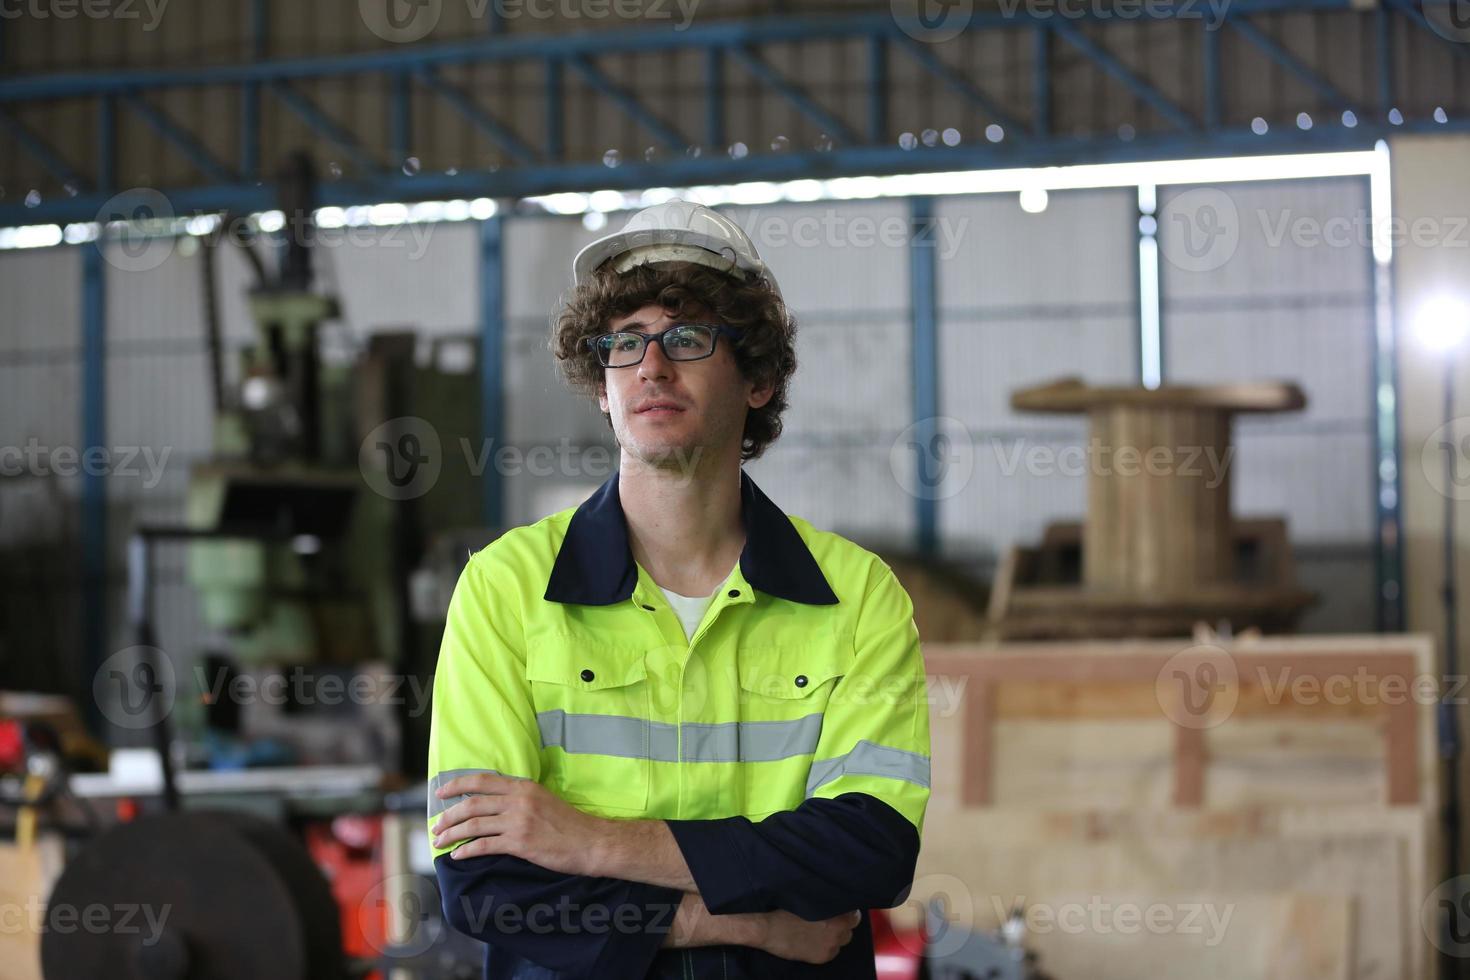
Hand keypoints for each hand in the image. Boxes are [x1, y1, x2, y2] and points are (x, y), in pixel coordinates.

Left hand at [430, 773, 603, 874]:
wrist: (590, 842)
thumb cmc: (568, 823)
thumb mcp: (543, 799)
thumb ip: (519, 797)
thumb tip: (493, 802)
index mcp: (523, 787)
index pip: (482, 781)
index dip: (457, 785)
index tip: (440, 792)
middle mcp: (518, 801)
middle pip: (472, 804)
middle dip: (449, 815)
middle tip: (436, 825)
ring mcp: (518, 822)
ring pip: (474, 825)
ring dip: (452, 834)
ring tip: (440, 841)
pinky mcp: (520, 843)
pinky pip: (485, 846)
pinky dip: (467, 851)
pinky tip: (458, 856)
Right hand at [756, 909, 862, 963]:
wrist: (770, 931)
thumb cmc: (786, 911)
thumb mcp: (808, 900)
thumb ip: (824, 901)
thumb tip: (835, 899)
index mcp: (835, 917)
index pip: (855, 916)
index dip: (848, 912)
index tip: (842, 910)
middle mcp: (836, 934)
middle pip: (850, 929)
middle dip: (843, 924)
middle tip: (831, 919)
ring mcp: (829, 947)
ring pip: (842, 941)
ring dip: (837, 935)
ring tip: (823, 930)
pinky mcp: (821, 958)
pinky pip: (833, 952)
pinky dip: (828, 946)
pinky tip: (817, 940)